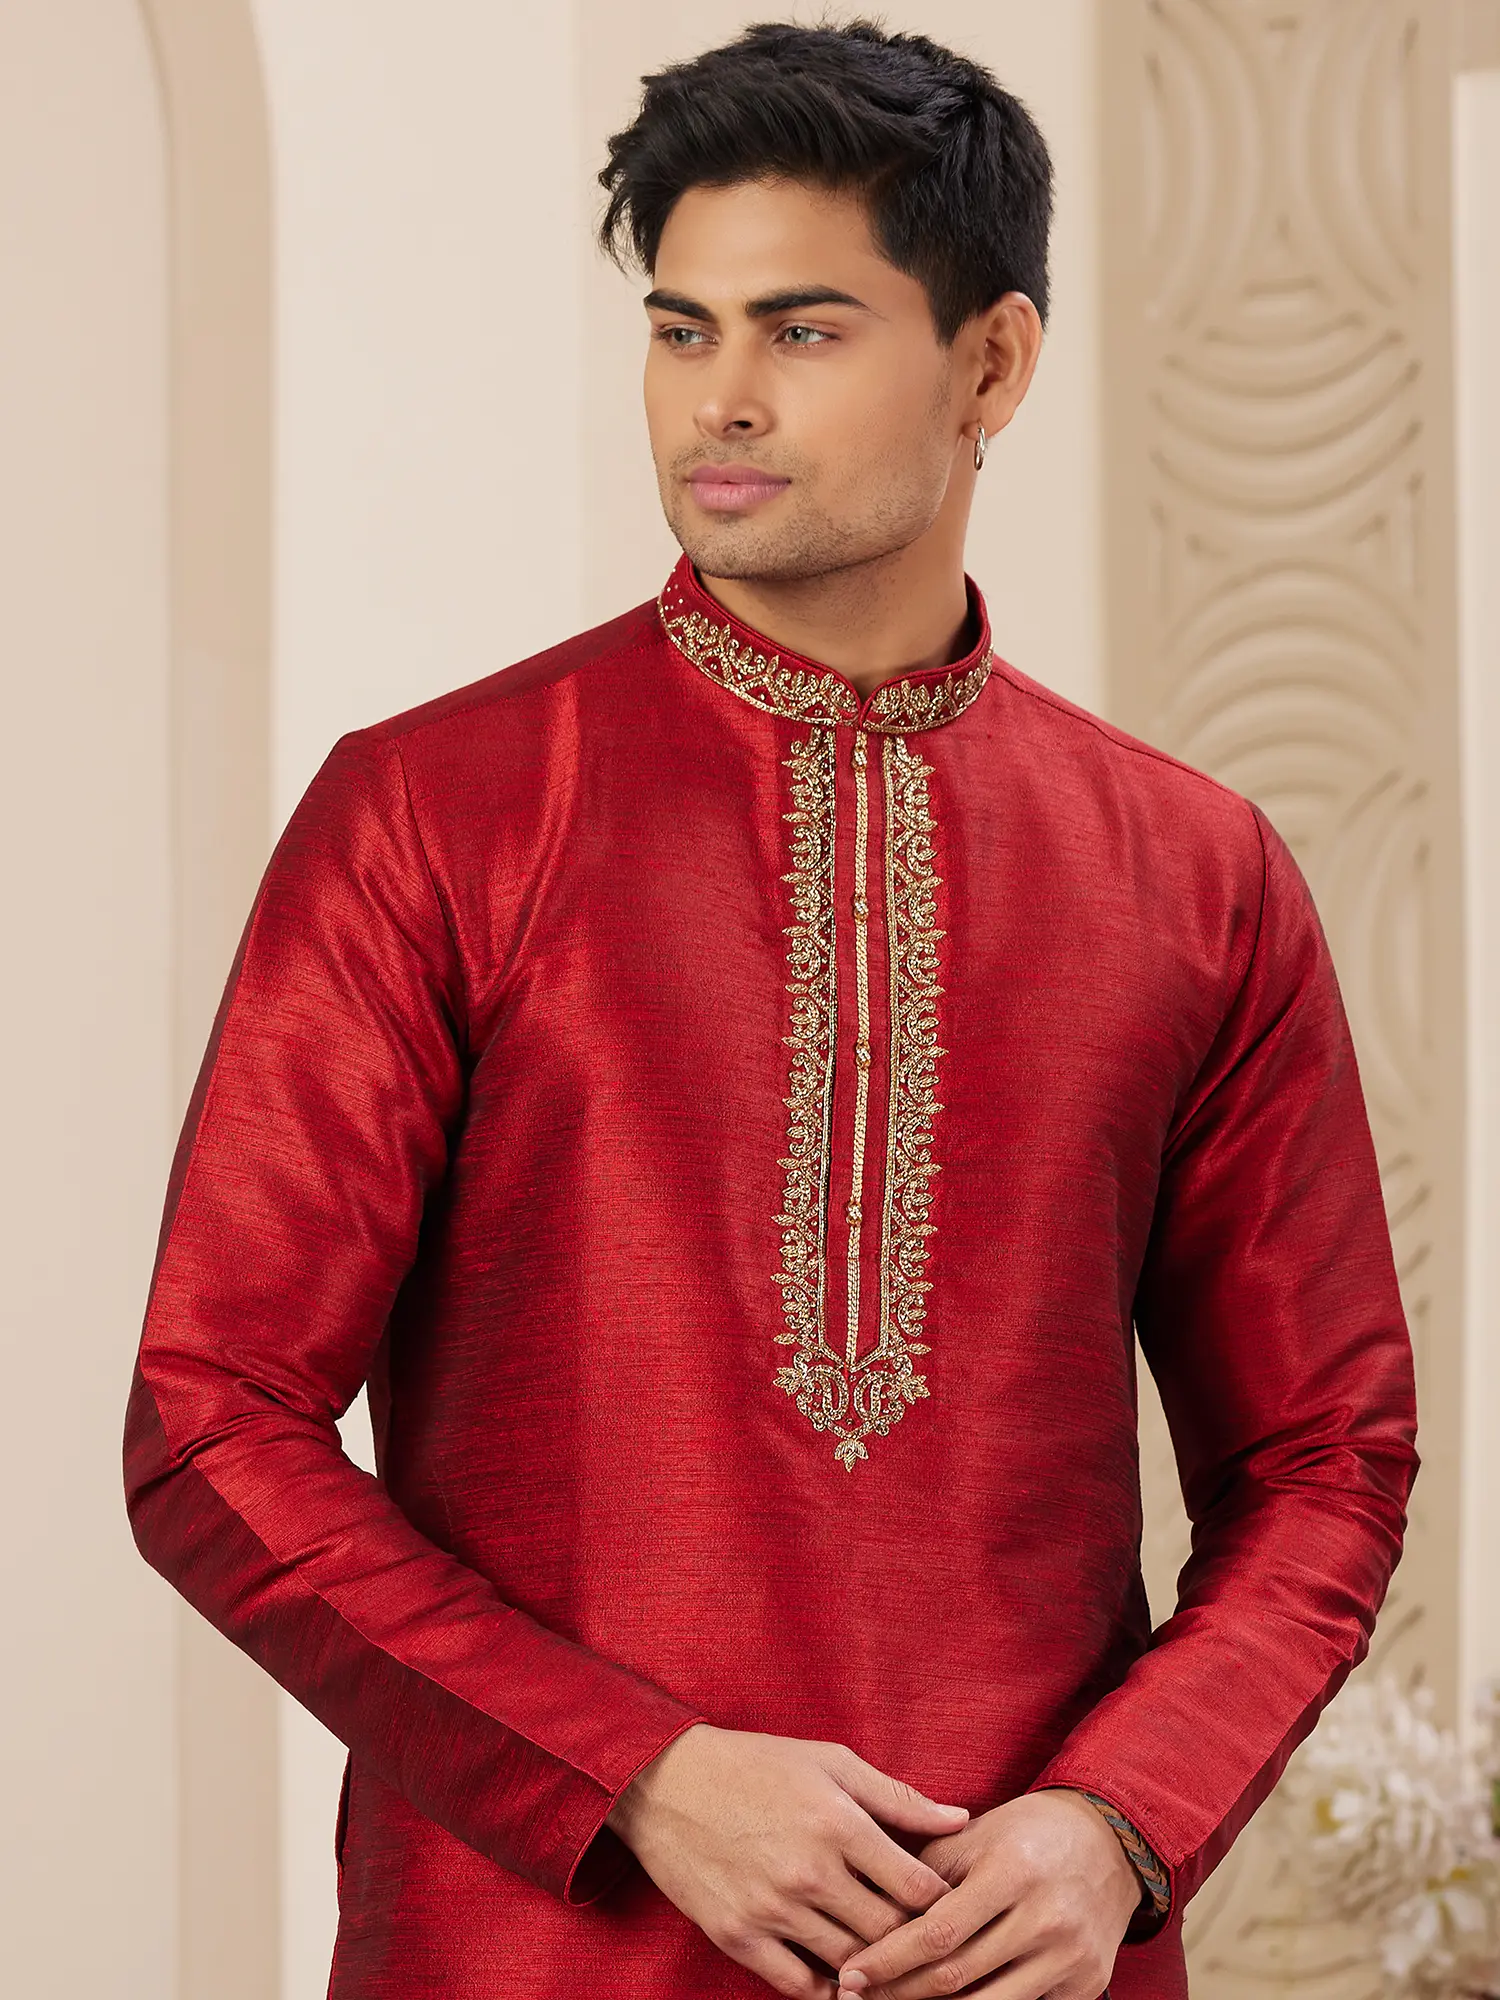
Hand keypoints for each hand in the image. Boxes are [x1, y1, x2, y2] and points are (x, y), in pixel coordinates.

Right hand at [605, 1723, 971, 1997]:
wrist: (664, 1783)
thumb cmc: (755, 1764)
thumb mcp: (830, 1761)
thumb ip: (897, 1796)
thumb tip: (961, 1818)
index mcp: (838, 1822)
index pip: (917, 1887)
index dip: (945, 1904)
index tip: (954, 1909)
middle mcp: (810, 1871)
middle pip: (889, 1934)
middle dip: (917, 1944)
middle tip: (932, 1947)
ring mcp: (772, 1909)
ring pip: (850, 1965)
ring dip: (877, 1970)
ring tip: (895, 1966)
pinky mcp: (739, 1937)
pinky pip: (798, 1987)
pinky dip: (828, 1992)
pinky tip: (844, 1982)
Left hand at [832, 1787, 1139, 1998]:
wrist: (1107, 1842)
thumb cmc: (1027, 1834)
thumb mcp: (976, 1835)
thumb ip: (926, 1871)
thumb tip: (870, 1909)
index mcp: (1011, 1871)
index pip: (938, 1931)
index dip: (889, 1959)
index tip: (851, 1972)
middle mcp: (1045, 1917)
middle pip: (957, 1976)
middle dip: (899, 1992)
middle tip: (857, 1998)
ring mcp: (1069, 1957)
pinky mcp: (1085, 1985)